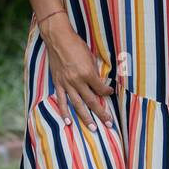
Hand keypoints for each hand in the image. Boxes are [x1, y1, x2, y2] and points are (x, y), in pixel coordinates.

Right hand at [40, 13, 114, 131]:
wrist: (58, 39)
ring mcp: (67, 84)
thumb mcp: (90, 57)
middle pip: (92, 101)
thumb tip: (99, 82)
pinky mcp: (58, 83)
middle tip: (109, 124)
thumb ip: (94, 72)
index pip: (100, 88)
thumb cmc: (76, 45)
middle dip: (101, 113)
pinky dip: (64, 112)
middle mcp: (77, 81)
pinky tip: (68, 122)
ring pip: (78, 105)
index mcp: (87, 73)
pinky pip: (62, 100)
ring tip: (93, 128)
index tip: (111, 92)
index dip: (107, 91)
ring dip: (86, 118)